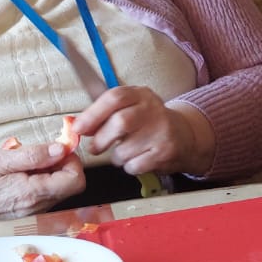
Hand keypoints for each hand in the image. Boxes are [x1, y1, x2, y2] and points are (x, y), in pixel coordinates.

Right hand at [0, 143, 83, 226]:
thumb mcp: (0, 160)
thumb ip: (33, 155)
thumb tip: (61, 149)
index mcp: (33, 193)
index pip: (76, 180)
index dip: (72, 160)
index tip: (57, 148)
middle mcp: (37, 207)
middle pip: (70, 185)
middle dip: (62, 164)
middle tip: (41, 152)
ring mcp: (32, 213)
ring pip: (58, 190)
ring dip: (51, 173)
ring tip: (27, 163)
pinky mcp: (26, 214)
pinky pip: (45, 196)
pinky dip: (41, 182)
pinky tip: (22, 175)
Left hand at [69, 85, 208, 176]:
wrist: (186, 136)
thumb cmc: (149, 122)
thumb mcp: (131, 108)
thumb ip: (104, 114)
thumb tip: (76, 126)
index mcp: (141, 95)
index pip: (115, 98)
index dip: (93, 114)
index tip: (79, 128)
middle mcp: (154, 109)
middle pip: (120, 122)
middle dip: (101, 139)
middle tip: (95, 148)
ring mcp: (162, 131)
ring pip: (124, 150)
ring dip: (117, 156)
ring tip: (125, 152)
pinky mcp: (166, 152)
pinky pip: (135, 165)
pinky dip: (130, 166)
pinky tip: (138, 158)